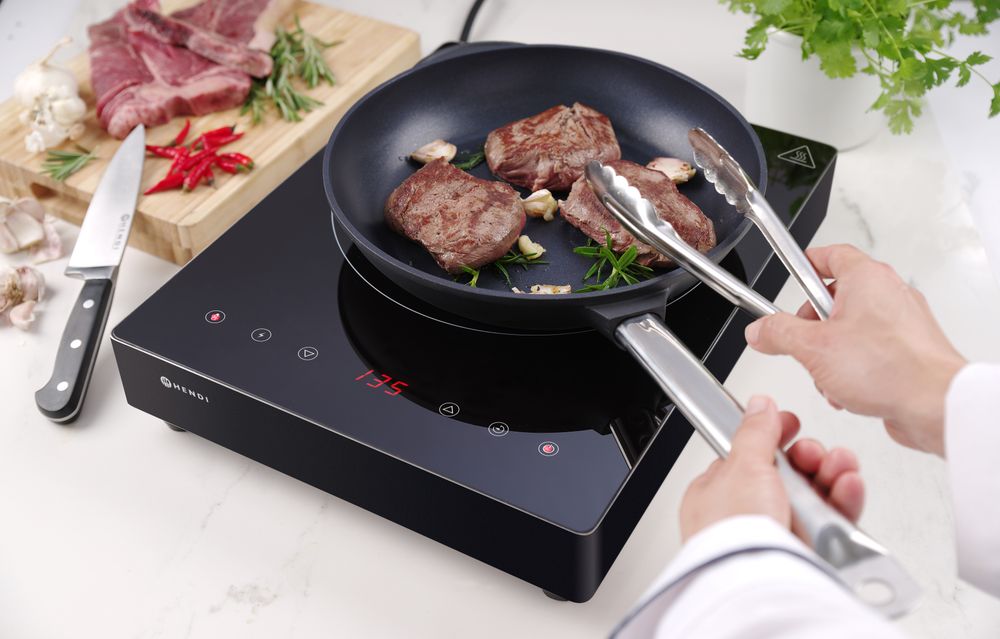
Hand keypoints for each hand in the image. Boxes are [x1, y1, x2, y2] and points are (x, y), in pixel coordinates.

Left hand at [680, 395, 863, 541]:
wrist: (757, 583)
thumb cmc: (734, 532)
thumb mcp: (743, 467)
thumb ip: (755, 432)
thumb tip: (759, 405)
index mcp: (716, 493)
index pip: (749, 456)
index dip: (773, 437)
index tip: (792, 424)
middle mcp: (745, 516)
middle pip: (787, 475)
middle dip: (809, 458)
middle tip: (814, 454)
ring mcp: (777, 536)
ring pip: (814, 498)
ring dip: (832, 474)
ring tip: (841, 466)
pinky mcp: (809, 555)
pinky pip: (832, 523)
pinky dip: (844, 502)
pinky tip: (850, 487)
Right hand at [745, 244, 965, 455]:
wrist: (934, 404)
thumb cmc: (890, 368)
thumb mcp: (813, 348)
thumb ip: (779, 334)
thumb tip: (761, 330)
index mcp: (866, 278)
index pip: (830, 254)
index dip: (807, 262)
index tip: (793, 271)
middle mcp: (889, 293)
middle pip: (836, 297)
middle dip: (813, 326)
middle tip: (803, 342)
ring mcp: (902, 322)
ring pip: (851, 329)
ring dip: (831, 354)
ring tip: (829, 375)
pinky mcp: (908, 348)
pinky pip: (870, 351)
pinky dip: (853, 368)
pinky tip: (848, 389)